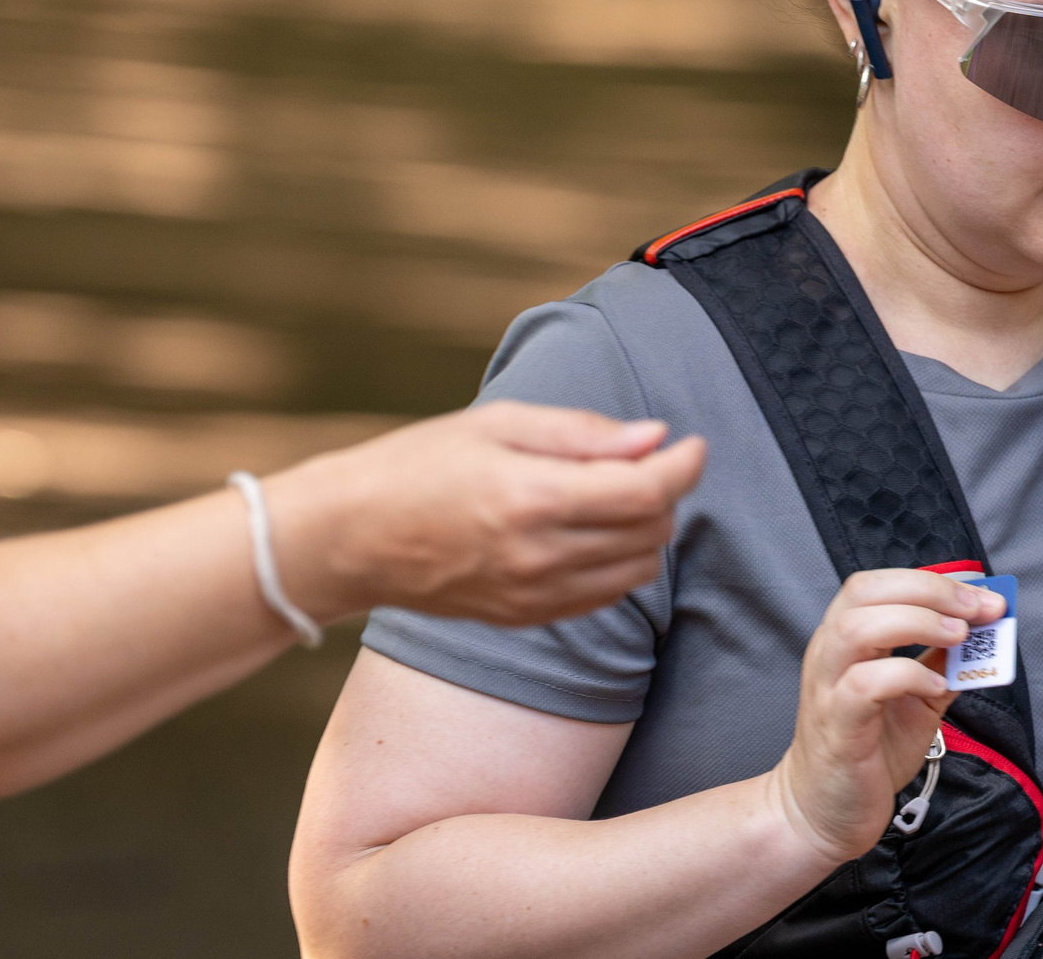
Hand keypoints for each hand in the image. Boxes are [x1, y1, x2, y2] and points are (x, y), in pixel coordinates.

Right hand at [261, 401, 708, 624]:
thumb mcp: (497, 424)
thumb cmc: (418, 464)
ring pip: (636, 570)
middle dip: (667, 493)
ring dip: (649, 531)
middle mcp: (539, 557)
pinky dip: (621, 563)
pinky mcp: (525, 618)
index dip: (684, 466)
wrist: (350, 539)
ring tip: (620, 493)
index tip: (692, 443)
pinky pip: (605, 596)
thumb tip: (655, 437)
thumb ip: (582, 433)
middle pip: (651, 532)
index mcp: (532, 499)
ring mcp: (533, 596)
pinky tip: (596, 532)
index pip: (645, 493)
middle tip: (645, 460)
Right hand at [766, 570, 1008, 863]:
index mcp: (845, 639)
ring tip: (959, 636)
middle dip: (929, 590)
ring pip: (857, 628)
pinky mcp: (838, 726)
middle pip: (865, 591)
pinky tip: (935, 685)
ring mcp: (828, 688)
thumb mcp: (917, 697)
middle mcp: (829, 654)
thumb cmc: (869, 750)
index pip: (879, 583)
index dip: (933, 579)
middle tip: (978, 608)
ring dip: (917, 621)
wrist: (825, 811)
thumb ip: (943, 663)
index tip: (982, 591)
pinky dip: (907, 674)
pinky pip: (865, 685)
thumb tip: (985, 633)